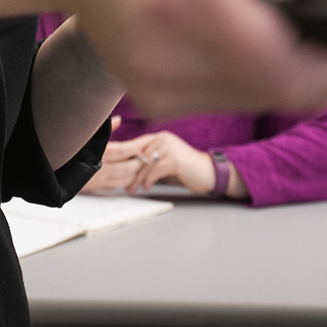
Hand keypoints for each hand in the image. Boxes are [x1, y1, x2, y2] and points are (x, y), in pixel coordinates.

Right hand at [0, 0, 326, 120]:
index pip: (283, 66)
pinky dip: (255, 68)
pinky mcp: (154, 93)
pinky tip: (243, 24)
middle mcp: (163, 52)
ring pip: (260, 97)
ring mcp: (154, 80)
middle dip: (323, 55)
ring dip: (289, 62)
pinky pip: (231, 96)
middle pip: (280, 89)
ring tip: (276, 5)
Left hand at [80, 131, 246, 198]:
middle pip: (139, 156)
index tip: (117, 172)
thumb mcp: (166, 162)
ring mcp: (169, 147)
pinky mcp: (174, 159)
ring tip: (131, 189)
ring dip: (137, 179)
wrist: (209, 173)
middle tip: (122, 185)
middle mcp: (163, 138)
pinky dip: (149, 180)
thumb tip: (131, 169)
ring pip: (145, 164)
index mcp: (159, 137)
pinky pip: (155, 170)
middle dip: (130, 172)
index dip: (126, 160)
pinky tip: (147, 188)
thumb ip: (151, 161)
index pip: (137, 147)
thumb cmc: (186, 170)